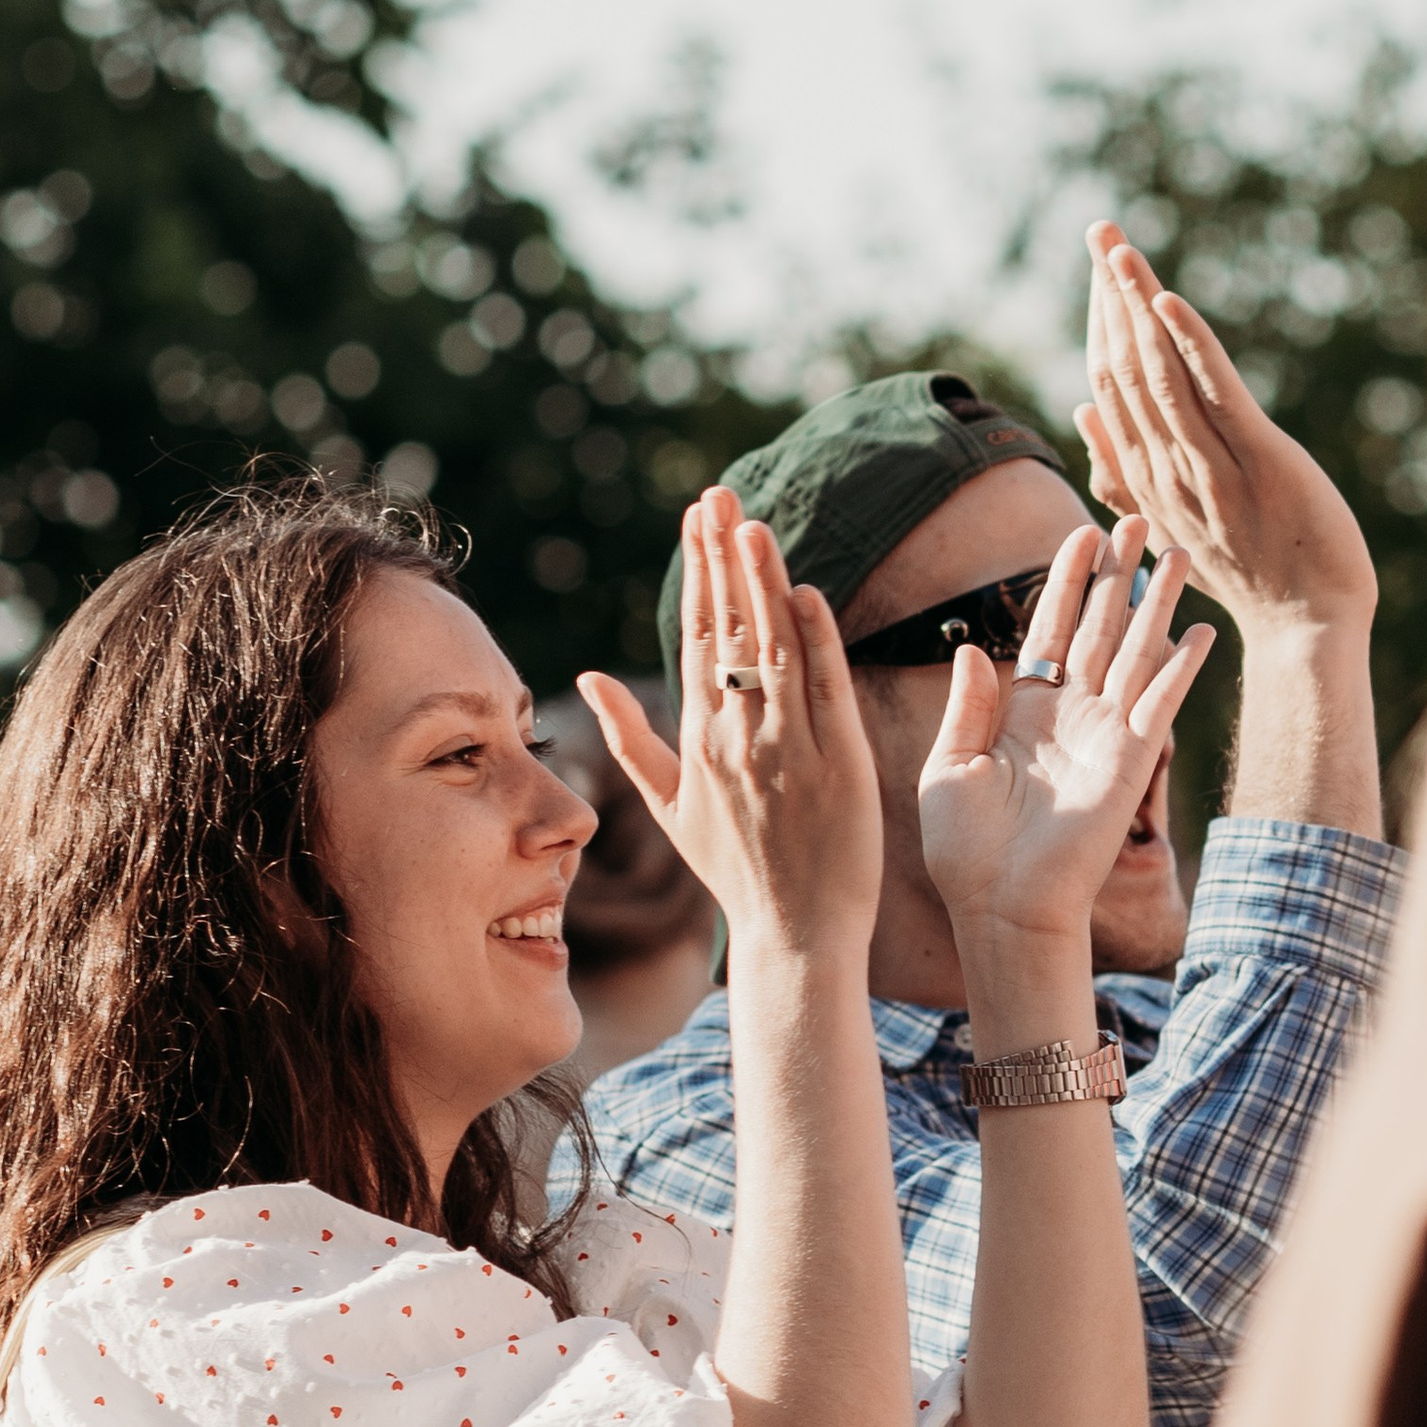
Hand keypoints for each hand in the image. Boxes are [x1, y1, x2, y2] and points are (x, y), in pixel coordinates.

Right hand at [580, 485, 879, 963]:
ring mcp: (786, 751)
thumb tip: (587, 677)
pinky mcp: (839, 767)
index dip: (697, 572)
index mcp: (697, 739)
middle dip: (721, 557)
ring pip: (771, 651)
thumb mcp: (669, 806)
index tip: (697, 516)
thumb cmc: (734, 870)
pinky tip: (805, 594)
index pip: (696, 637)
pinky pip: (823, 692)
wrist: (793, 934)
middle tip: (718, 492)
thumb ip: (629, 737)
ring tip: (752, 522)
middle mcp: (736, 738)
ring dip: (762, 583)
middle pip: (727, 631)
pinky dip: (814, 643)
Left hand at [918, 517, 1212, 952]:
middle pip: (1099, 627)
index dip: (1065, 582)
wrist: (1000, 906)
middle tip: (1136, 518)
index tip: (1079, 534)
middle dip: (1118, 574)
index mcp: (1023, 712)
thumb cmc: (966, 851)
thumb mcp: (950, 767)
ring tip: (1177, 552)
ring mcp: (1103, 735)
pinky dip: (1179, 666)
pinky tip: (1198, 628)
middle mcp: (1069, 716)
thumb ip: (967, 706)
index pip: (1049, 630)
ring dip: (1156, 602)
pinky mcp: (1130, 761)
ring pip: (1135, 651)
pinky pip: (1158, 702)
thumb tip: (971, 647)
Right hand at [1076, 224, 1375, 647]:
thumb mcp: (1171, 523)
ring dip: (1137, 305)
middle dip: (1110, 296)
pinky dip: (1189, 345)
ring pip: (1157, 375)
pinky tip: (1167, 299)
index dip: (1101, 321)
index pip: (1108, 386)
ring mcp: (1209, 468)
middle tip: (1099, 230)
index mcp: (1144, 479)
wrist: (1307, 625)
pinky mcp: (1258, 462)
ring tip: (1120, 248)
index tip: (1099, 265)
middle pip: (1123, 369)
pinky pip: (1213, 396)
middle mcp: (1166, 469)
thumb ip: (1120, 470)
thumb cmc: (1249, 574)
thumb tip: (1081, 409)